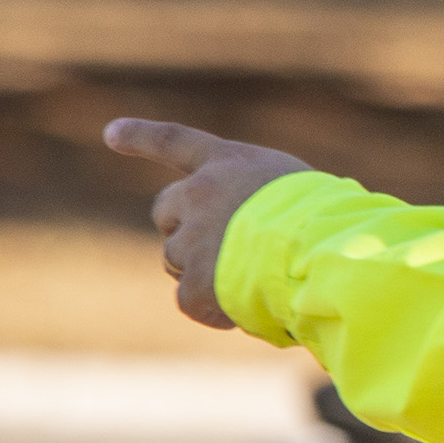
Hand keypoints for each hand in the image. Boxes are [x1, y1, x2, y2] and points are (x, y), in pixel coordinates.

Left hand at [105, 119, 310, 330]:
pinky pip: (190, 300)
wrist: (322, 252)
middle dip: (185, 230)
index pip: (177, 142)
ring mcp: (191, 239)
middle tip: (225, 250)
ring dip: (203, 271)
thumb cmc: (332, 223)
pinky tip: (246, 310)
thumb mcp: (299, 194)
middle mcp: (200, 194)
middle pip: (167, 211)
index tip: (112, 132)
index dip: (142, 137)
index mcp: (229, 164)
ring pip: (176, 259)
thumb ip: (260, 204)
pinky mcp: (193, 282)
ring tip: (252, 279)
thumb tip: (245, 245)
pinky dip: (214, 310)